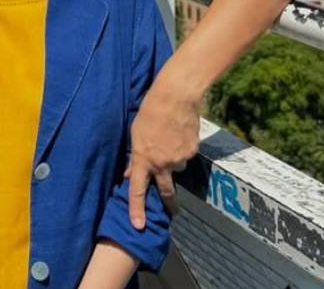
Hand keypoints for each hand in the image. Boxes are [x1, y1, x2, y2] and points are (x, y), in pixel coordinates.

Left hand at [125, 70, 200, 228]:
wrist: (176, 97)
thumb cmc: (150, 111)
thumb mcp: (135, 134)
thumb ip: (135, 157)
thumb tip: (131, 174)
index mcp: (143, 159)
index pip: (137, 190)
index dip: (137, 210)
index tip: (138, 226)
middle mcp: (162, 163)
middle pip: (166, 190)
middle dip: (170, 203)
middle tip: (173, 211)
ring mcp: (179, 158)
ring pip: (177, 167)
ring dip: (173, 160)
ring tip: (171, 138)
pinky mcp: (192, 150)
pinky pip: (187, 155)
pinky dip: (183, 148)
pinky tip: (181, 133)